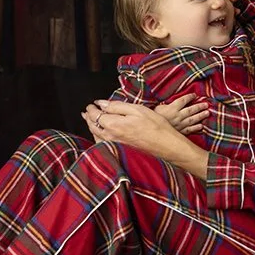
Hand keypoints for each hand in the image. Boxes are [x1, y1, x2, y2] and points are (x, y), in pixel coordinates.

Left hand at [87, 99, 208, 176]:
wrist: (167, 146)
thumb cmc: (156, 127)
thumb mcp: (137, 109)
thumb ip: (117, 106)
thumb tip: (101, 103)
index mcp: (114, 125)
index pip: (95, 115)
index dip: (91, 109)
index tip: (91, 104)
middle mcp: (110, 137)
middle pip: (92, 126)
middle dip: (88, 117)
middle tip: (87, 111)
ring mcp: (114, 145)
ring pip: (96, 135)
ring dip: (91, 126)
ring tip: (90, 120)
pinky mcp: (119, 151)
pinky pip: (102, 143)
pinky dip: (97, 136)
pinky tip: (100, 134)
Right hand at [155, 93, 209, 134]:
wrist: (152, 132)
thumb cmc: (154, 118)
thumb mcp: (157, 108)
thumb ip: (166, 105)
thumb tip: (170, 100)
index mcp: (172, 108)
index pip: (183, 101)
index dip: (189, 97)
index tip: (194, 95)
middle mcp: (177, 116)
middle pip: (191, 110)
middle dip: (199, 107)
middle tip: (206, 105)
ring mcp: (179, 124)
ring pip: (192, 119)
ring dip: (200, 116)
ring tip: (207, 113)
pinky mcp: (179, 132)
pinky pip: (189, 129)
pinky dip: (196, 128)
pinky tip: (201, 126)